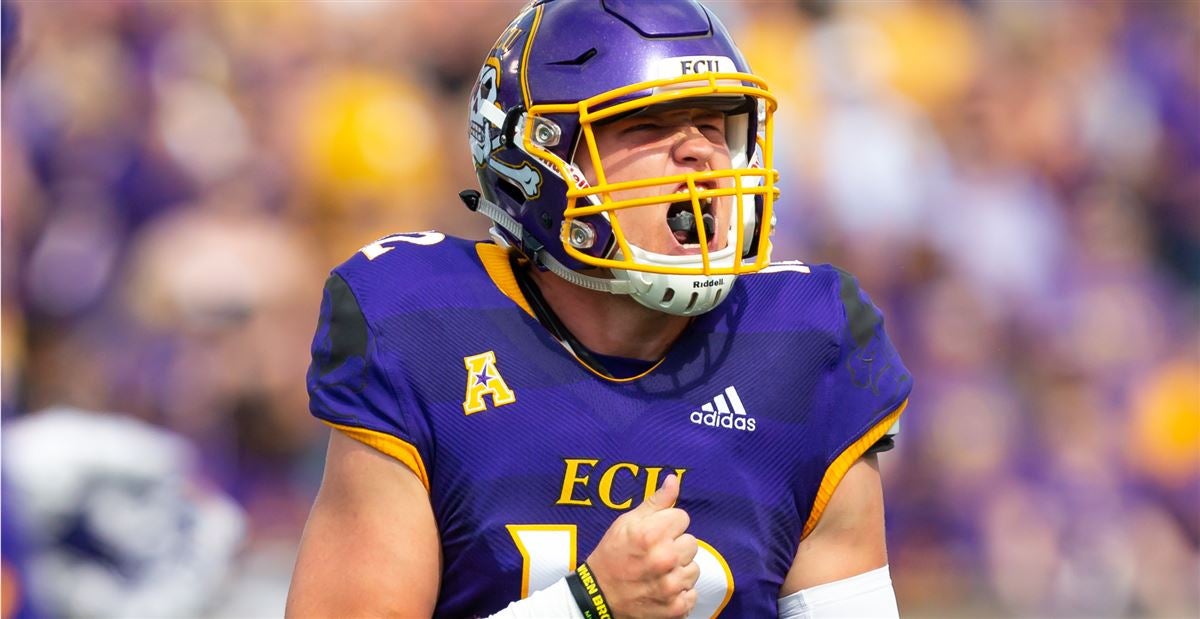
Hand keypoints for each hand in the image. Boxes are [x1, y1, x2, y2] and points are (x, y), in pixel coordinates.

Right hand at [584, 474, 699, 618]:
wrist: (598, 595)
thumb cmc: (612, 554)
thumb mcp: (627, 522)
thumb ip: (656, 501)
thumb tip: (674, 479)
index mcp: (652, 534)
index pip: (683, 518)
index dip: (668, 524)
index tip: (655, 533)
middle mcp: (665, 559)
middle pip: (692, 542)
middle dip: (676, 546)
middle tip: (656, 553)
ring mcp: (671, 585)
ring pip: (694, 568)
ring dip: (679, 570)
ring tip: (659, 572)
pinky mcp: (676, 607)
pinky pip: (692, 593)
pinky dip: (680, 593)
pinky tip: (662, 588)